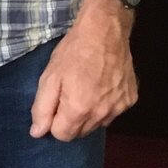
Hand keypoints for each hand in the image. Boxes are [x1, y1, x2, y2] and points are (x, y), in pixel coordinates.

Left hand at [30, 0, 137, 139]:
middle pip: (80, 133)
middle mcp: (102, 114)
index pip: (62, 135)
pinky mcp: (130, 100)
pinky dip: (104, 105)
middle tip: (68, 94)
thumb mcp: (49, 77)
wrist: (106, 32)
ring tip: (85, 89)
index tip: (54, 104)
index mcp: (79, 110)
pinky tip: (100, 86)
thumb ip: (41, 108)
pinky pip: (112, 113)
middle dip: (70, 120)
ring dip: (88, 114)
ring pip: (97, 124)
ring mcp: (119, 108)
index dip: (53, 121)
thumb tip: (37, 133)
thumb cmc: (73, 52)